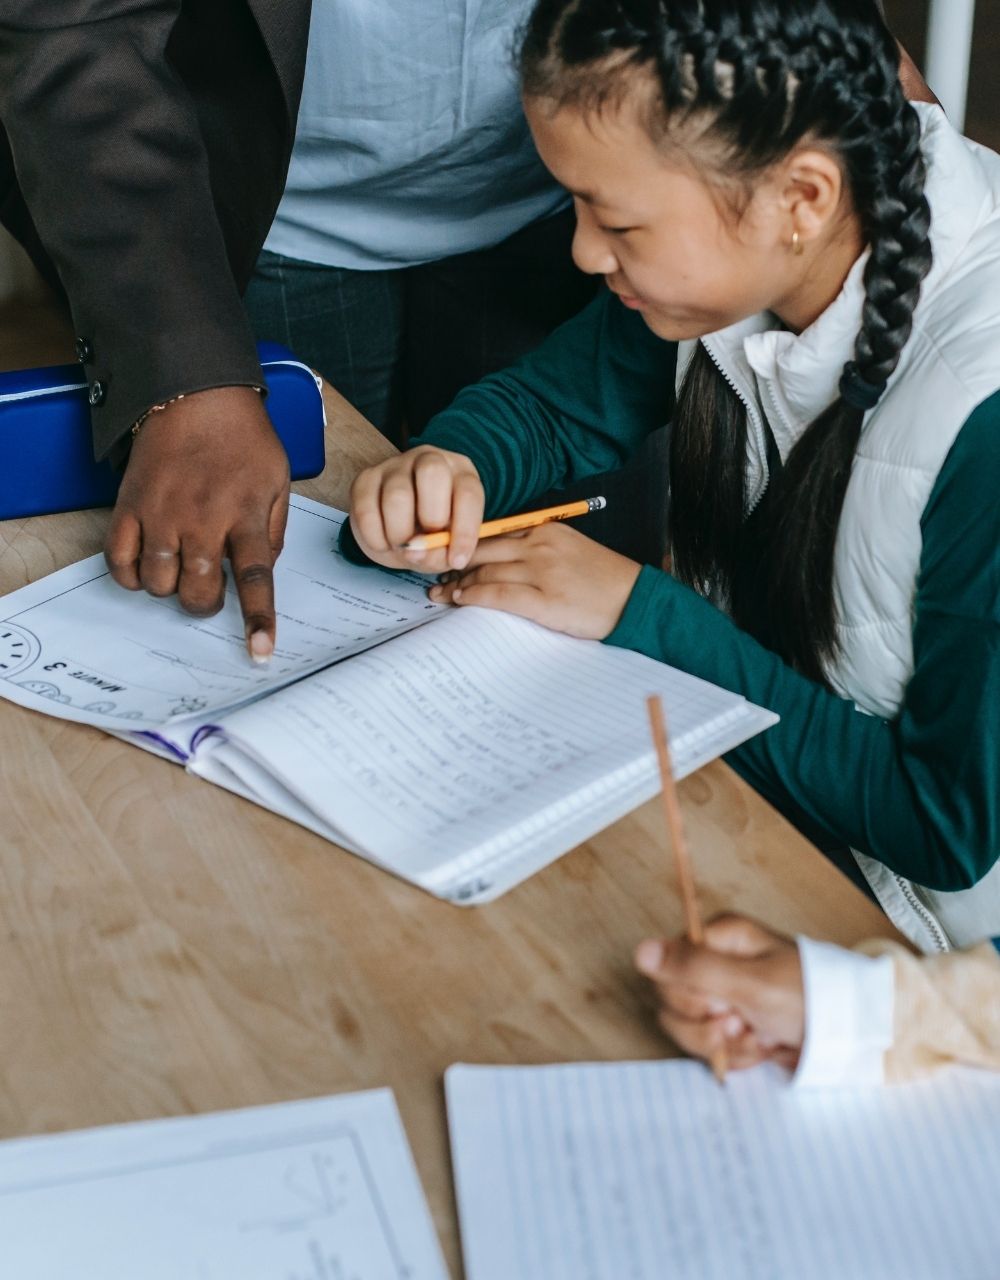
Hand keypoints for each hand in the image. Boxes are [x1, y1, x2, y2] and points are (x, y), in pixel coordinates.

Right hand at [105, 386, 289, 661]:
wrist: (195, 394)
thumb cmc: (243, 439)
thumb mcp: (278, 481)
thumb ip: (274, 531)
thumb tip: (262, 573)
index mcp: (246, 514)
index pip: (256, 578)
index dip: (258, 619)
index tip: (260, 652)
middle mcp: (202, 518)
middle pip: (199, 590)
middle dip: (205, 603)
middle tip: (209, 589)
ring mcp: (161, 513)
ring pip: (159, 583)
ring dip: (170, 588)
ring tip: (180, 566)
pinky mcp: (129, 506)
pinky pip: (120, 561)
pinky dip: (132, 575)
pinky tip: (147, 564)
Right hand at [349, 446, 484, 573]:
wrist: (397, 529)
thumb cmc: (430, 534)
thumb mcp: (444, 548)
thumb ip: (439, 553)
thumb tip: (416, 551)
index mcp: (460, 474)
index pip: (468, 493)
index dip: (465, 529)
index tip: (457, 561)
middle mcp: (429, 460)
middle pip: (432, 472)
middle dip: (432, 516)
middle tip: (426, 542)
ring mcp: (394, 466)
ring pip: (397, 494)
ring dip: (399, 533)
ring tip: (401, 547)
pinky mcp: (365, 478)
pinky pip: (367, 507)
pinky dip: (374, 535)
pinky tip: (383, 543)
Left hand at [429, 521, 640, 639]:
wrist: (635, 600)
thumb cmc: (604, 581)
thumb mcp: (571, 551)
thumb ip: (538, 550)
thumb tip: (501, 561)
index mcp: (545, 531)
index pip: (492, 534)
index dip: (463, 545)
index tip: (445, 554)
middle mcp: (540, 546)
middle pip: (482, 550)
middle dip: (451, 563)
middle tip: (431, 574)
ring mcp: (542, 573)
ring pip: (485, 573)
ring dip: (457, 584)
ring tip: (440, 594)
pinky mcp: (545, 600)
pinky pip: (499, 595)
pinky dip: (475, 596)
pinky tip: (461, 601)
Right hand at [635, 914, 805, 1072]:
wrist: (848, 1036)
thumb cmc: (806, 998)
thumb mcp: (750, 982)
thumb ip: (693, 968)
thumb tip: (640, 951)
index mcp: (716, 941)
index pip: (667, 970)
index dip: (689, 996)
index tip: (722, 1004)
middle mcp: (714, 965)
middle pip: (672, 1004)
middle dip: (709, 1025)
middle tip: (743, 1021)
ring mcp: (723, 998)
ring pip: (688, 1030)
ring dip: (725, 1043)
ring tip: (758, 1036)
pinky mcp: (733, 1028)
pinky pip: (711, 1049)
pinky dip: (737, 1055)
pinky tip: (763, 1047)